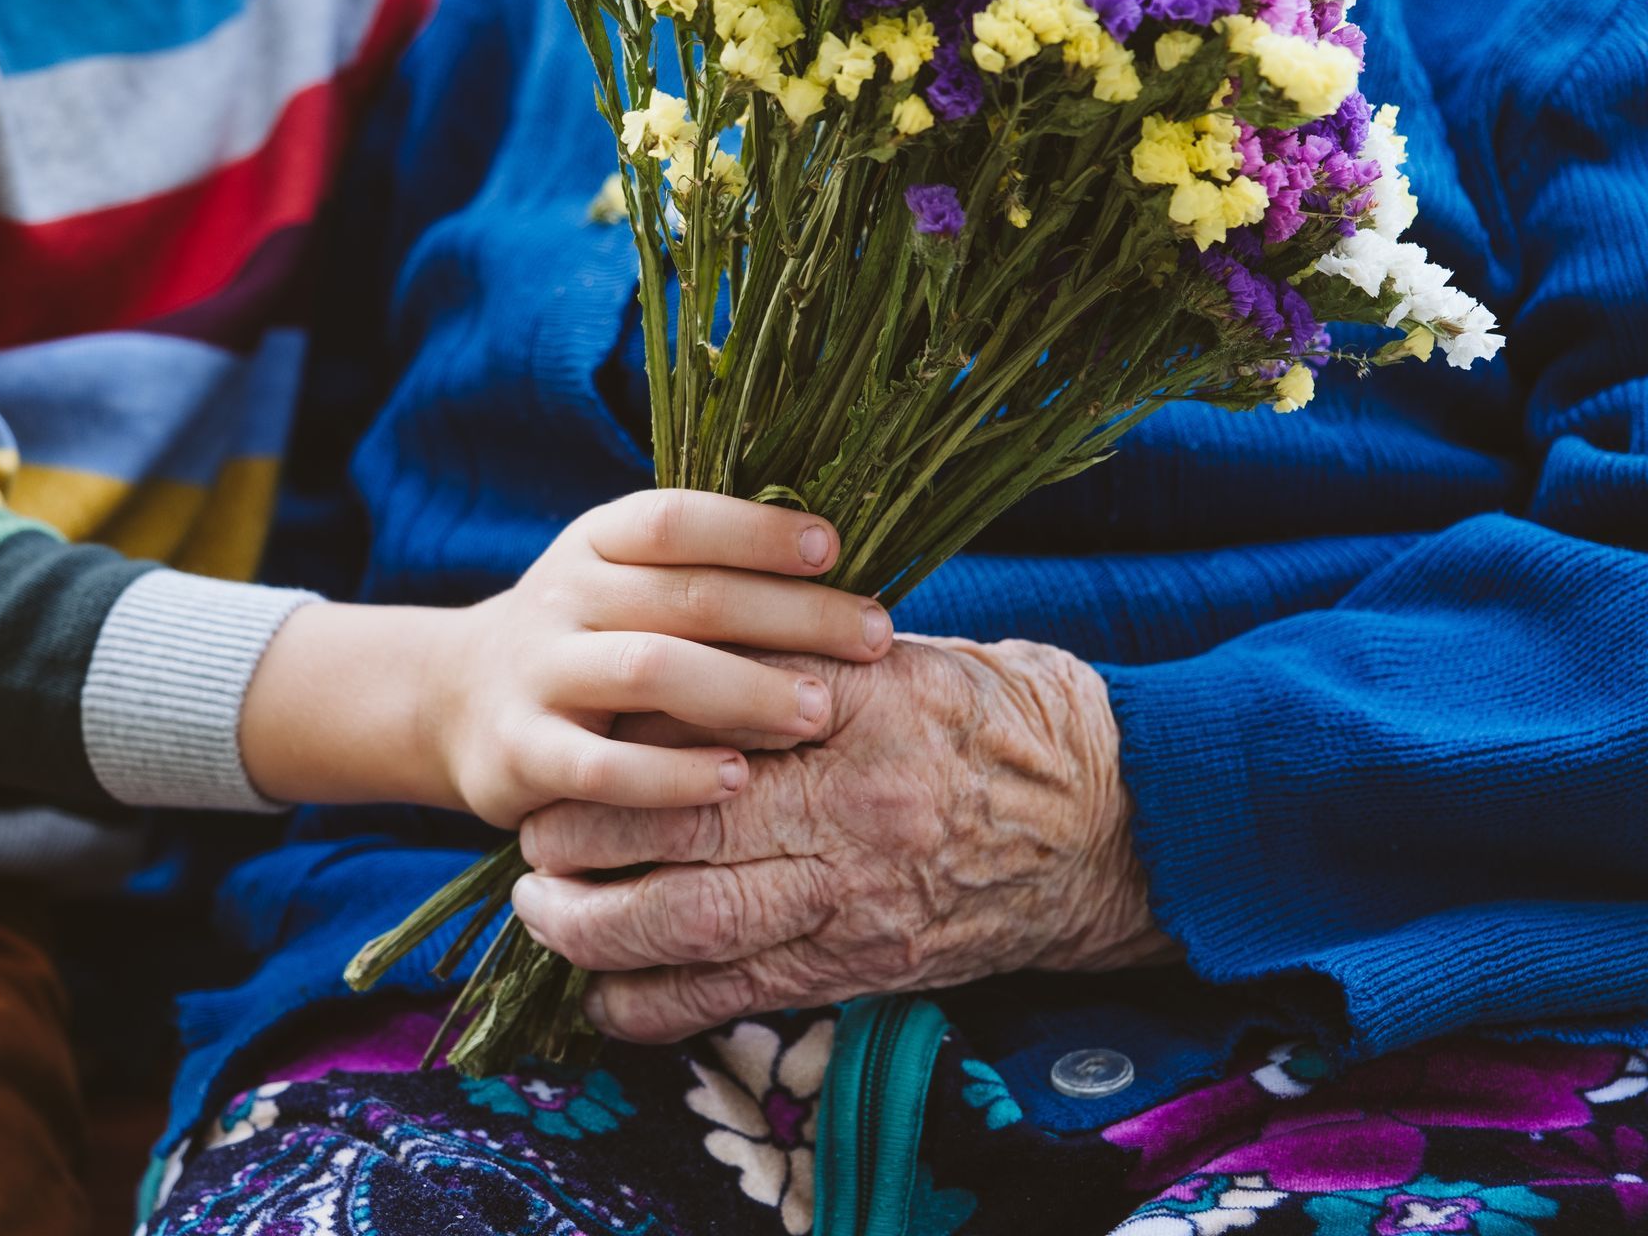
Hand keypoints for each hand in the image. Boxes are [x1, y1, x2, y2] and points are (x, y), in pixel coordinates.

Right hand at [240, 491, 893, 822]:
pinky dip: (673, 776)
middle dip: (789, 614)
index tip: (833, 548)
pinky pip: (603, 767)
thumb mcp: (627, 585)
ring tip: (820, 712)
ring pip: (647, 670)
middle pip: (685, 594)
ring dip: (742, 689)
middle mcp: (564, 596)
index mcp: (597, 543)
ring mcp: (539, 673)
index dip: (755, 530)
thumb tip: (841, 563)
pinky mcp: (522, 753)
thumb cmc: (588, 640)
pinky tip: (738, 782)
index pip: (677, 520)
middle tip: (874, 637)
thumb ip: (707, 573)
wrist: (454, 702)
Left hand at [511, 637, 1174, 1042]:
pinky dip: (653, 1005)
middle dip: (578, 836)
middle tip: (533, 832)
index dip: (619, 736)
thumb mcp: (919, 657)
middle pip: (671, 830)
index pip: (702, 717)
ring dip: (590, 924)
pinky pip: (735, 999)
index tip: (576, 728)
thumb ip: (809, 662)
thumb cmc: (1019, 721)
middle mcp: (847, 806)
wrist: (1129, 824)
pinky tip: (606, 995)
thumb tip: (700, 658)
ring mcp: (855, 897)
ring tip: (544, 906)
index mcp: (857, 707)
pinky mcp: (864, 967)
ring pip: (686, 926)